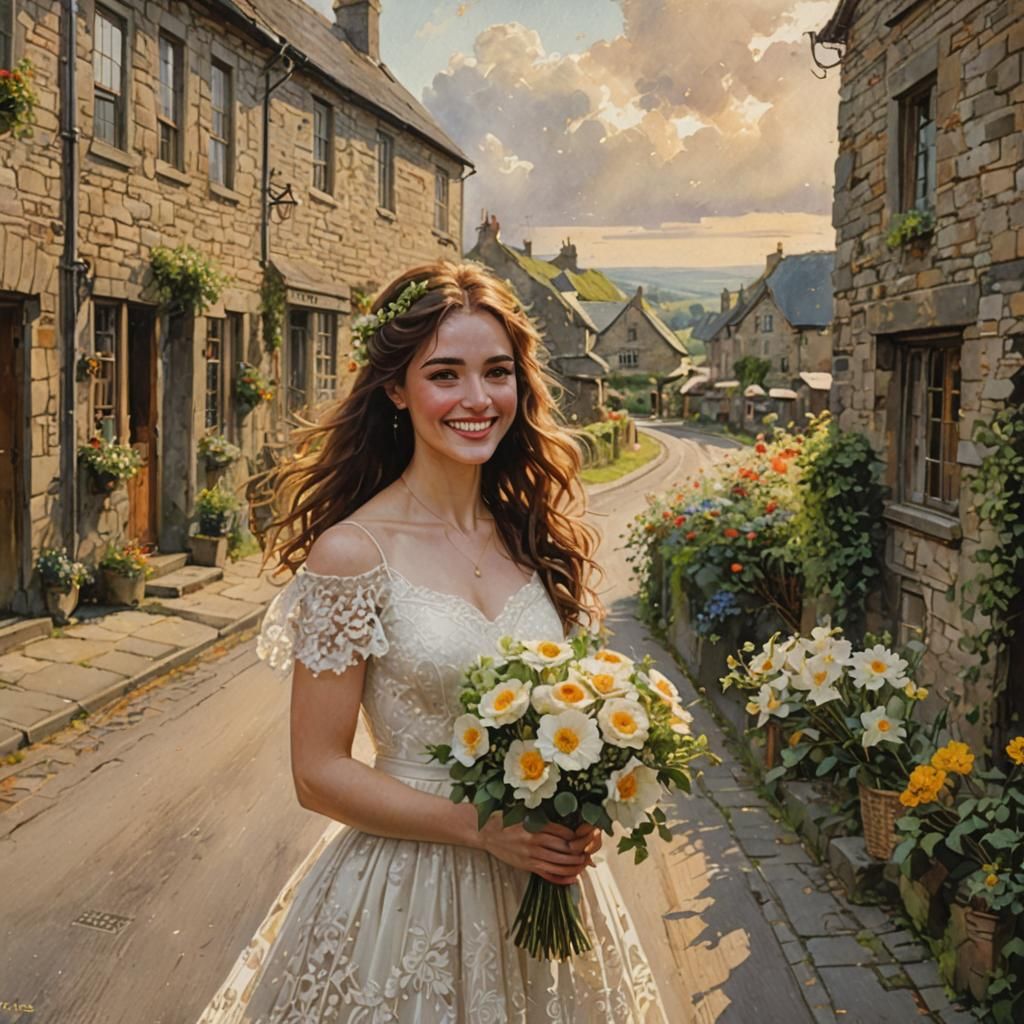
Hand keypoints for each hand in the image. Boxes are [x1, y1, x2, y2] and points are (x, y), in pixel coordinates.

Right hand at [479, 816, 600, 885]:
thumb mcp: (525, 813)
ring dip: (575, 866)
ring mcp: (531, 856)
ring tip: (585, 864)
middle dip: (580, 853)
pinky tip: (573, 878)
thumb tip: (565, 825)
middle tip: (590, 853)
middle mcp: (535, 842)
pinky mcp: (527, 866)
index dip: (577, 837)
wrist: (485, 832)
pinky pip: (548, 875)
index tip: (584, 838)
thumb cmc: (506, 819)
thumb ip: (543, 818)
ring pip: (560, 864)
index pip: (564, 833)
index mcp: (535, 826)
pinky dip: (562, 878)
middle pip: (565, 850)